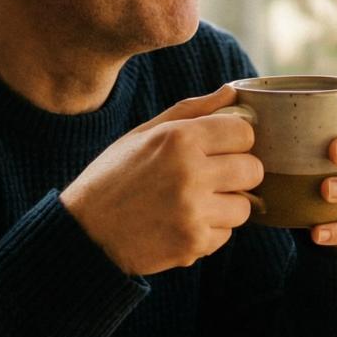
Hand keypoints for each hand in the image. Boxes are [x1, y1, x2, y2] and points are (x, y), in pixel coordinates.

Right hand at [61, 85, 263, 275]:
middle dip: (238, 173)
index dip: (235, 139)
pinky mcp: (193, 244)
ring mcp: (193, 212)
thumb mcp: (144, 134)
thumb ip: (192, 111)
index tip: (221, 147)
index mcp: (179, 138)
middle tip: (212, 177)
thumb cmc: (114, 177)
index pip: (244, 131)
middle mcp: (190, 173)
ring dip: (225, 205)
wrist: (84, 234)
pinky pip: (225, 234)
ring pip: (244, 206)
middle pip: (253, 169)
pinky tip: (180, 224)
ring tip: (193, 203)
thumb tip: (234, 92)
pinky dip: (209, 231)